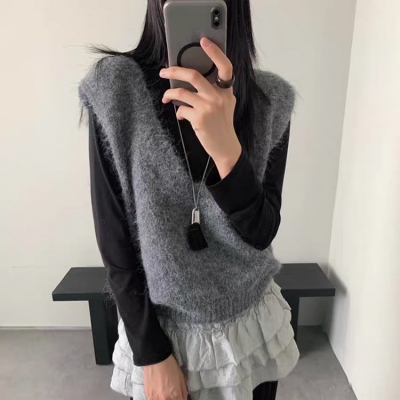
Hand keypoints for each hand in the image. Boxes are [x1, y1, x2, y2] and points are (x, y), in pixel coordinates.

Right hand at [143, 354, 188, 399]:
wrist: (156, 359)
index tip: (180, 396)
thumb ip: (183, 391)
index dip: (181, 399)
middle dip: (173, 398)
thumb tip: (184, 398)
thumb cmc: (170, 366)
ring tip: (165, 391)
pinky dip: (158, 397)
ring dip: (165, 398)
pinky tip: (159, 391)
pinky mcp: (148, 396)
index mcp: (175, 396)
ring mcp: (155, 399)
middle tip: (172, 392)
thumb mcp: (181, 378)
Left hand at [160, 37, 241, 179]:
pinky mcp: (199, 119)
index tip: (203, 42)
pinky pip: (181, 109)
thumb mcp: (225, 105)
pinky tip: (182, 116)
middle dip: (174, 71)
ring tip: (166, 97)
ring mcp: (208, 107)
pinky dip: (179, 111)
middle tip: (164, 72)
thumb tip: (190, 85)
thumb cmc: (222, 126)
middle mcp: (218, 96)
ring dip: (169, 93)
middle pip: (193, 75)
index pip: (224, 67)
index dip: (215, 52)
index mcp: (225, 91)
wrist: (225, 147)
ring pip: (181, 92)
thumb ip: (214, 93)